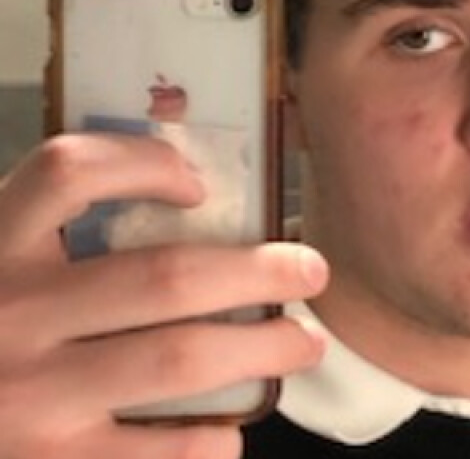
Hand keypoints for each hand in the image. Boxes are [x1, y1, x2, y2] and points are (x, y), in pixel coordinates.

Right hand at [0, 134, 327, 458]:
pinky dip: (208, 441)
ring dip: (258, 348)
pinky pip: (154, 453)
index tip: (200, 186)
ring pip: (176, 359)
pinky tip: (229, 428)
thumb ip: (61, 226)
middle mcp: (10, 313)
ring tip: (304, 342)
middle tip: (310, 270)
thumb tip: (188, 191)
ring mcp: (27, 398)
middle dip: (257, 272)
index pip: (70, 173)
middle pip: (164, 276)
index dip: (146, 166)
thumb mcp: (6, 258)